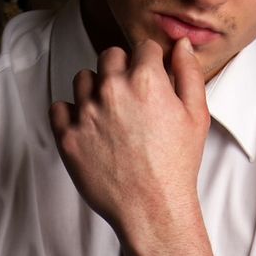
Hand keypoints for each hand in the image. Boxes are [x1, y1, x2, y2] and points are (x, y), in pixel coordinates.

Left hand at [47, 35, 210, 239]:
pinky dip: (71, 114)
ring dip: (95, 89)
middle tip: (131, 100)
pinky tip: (90, 129)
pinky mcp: (67, 136)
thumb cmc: (177, 166)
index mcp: (145, 80)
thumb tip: (180, 45)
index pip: (142, 49)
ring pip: (83, 79)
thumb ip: (189, 73)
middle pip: (110, 57)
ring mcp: (86, 113)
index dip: (150, 64)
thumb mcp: (196, 116)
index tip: (151, 81)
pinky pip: (59, 108)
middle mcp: (112, 90)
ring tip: (111, 116)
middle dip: (122, 71)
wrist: (153, 210)